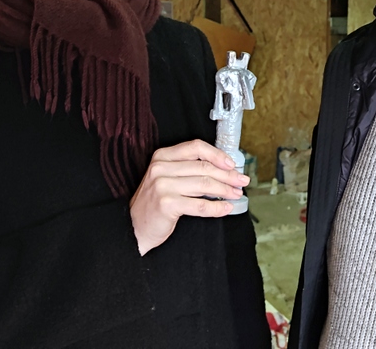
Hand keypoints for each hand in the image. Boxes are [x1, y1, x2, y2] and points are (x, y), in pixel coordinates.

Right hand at [129, 139, 249, 254]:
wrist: (133, 227)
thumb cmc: (155, 202)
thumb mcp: (167, 178)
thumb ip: (188, 169)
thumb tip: (224, 168)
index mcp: (162, 156)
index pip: (196, 147)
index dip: (217, 154)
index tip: (232, 164)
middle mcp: (161, 168)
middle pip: (204, 167)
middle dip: (228, 175)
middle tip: (241, 181)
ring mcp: (163, 186)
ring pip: (204, 184)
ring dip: (225, 190)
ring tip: (236, 194)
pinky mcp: (167, 204)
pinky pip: (200, 205)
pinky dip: (217, 208)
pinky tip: (226, 208)